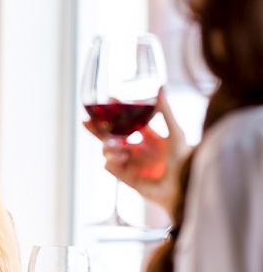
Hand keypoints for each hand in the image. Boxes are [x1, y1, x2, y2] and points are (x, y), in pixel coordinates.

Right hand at [82, 88, 189, 217]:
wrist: (183, 184)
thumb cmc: (184, 158)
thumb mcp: (175, 131)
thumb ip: (165, 110)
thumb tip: (161, 87)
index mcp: (149, 137)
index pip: (127, 123)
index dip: (117, 113)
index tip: (109, 101)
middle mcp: (137, 149)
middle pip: (111, 137)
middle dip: (97, 129)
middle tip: (86, 121)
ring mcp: (131, 163)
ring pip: (107, 151)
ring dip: (108, 146)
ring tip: (119, 146)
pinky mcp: (126, 177)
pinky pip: (109, 166)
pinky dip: (111, 159)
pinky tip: (122, 158)